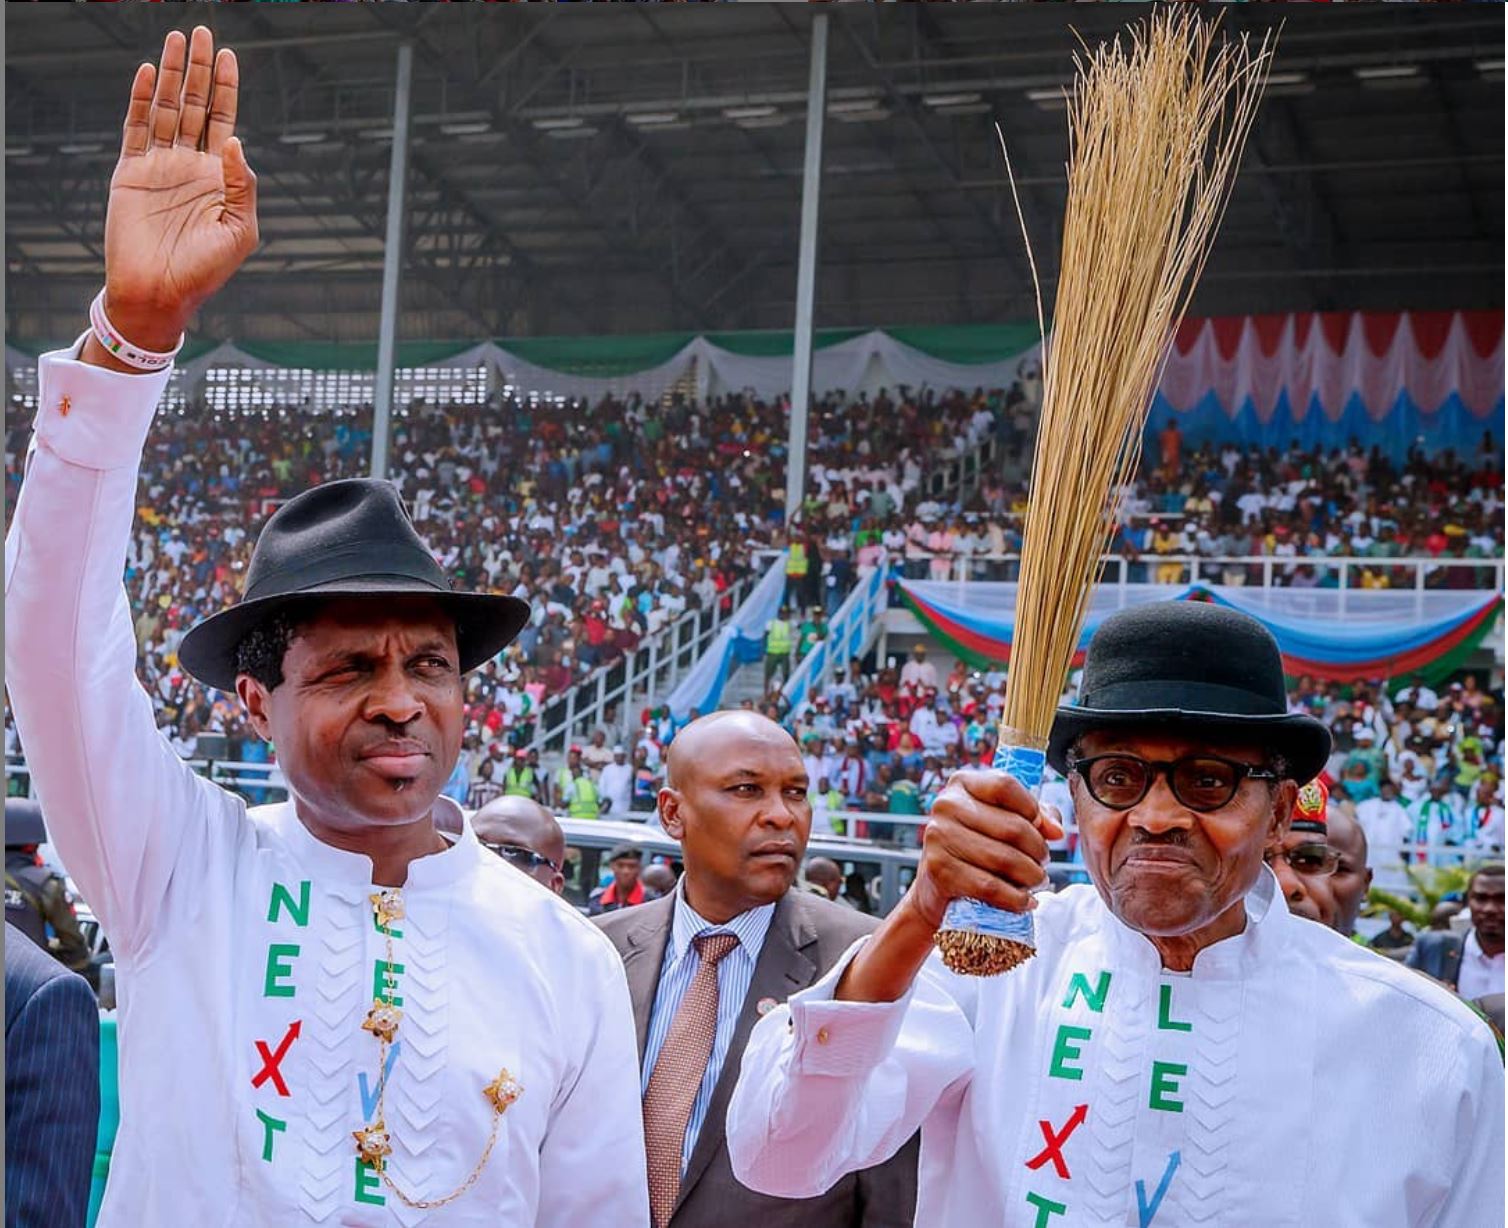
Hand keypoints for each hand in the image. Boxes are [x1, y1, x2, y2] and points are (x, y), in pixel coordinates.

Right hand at [95, 27, 257, 355]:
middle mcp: (189, 166)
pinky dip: (143, 100)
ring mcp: (159, 166)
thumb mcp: (240, 229)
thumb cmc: (206, 270)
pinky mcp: (132, 172)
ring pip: (167, 109)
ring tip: (177, 40)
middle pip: (196, 106)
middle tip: (202, 31)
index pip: (224, 122)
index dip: (226, 89)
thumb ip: (242, 185)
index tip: (229, 56)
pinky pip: (137, 128)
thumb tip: (235, 140)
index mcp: (218, 178)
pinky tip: (151, 74)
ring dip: (172, 75)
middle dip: (199, 70)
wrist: (160, 292)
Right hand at [904, 769, 1063, 932]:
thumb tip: (1056, 831)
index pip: (1006, 786)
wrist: (938, 886)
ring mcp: (939, 836)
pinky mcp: (939, 869)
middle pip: (1013, 827)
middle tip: (1042, 863)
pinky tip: (1025, 901)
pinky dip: (1015, 899)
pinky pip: (990, 886)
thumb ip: (1035, 816)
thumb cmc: (978, 846)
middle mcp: (946, 804)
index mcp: (962, 783)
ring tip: (1036, 881)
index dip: (1032, 809)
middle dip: (1038, 851)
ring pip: (1005, 859)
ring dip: (1031, 876)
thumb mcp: (1004, 819)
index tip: (1040, 828)